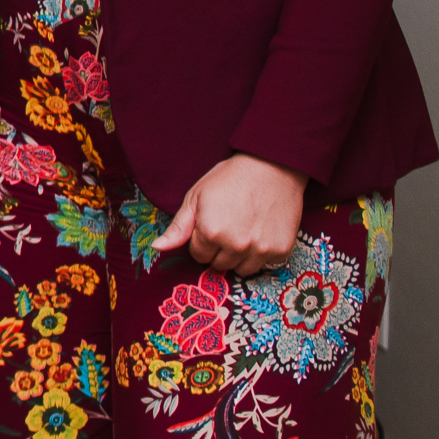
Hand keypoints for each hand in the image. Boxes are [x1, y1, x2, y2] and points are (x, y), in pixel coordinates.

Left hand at [149, 154, 305, 276]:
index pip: (198, 255)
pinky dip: (261, 255)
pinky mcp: (281, 251)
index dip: (202, 241)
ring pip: (242, 270)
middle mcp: (235, 246)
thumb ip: (178, 227)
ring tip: (243, 232)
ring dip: (239, 257)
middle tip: (227, 228)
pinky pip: (266, 265)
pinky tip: (260, 233)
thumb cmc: (230, 179)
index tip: (210, 227)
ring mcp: (260, 250)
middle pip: (219, 265)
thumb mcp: (196, 197)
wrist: (272, 168)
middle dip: (219, 251)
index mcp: (210, 233)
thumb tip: (157, 247)